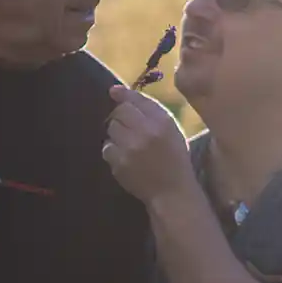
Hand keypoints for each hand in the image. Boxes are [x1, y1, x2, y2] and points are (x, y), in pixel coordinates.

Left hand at [101, 82, 191, 205]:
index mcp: (162, 122)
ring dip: (117, 135)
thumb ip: (148, 108)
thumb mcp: (171, 129)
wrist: (172, 192)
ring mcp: (131, 149)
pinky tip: (126, 158)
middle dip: (121, 118)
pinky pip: (107, 149)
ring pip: (112, 129)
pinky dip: (114, 152)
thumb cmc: (174, 158)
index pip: (135, 100)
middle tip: (129, 129)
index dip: (122, 95)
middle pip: (119, 113)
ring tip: (129, 145)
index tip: (114, 92)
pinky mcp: (120, 164)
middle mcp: (146, 132)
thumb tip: (115, 90)